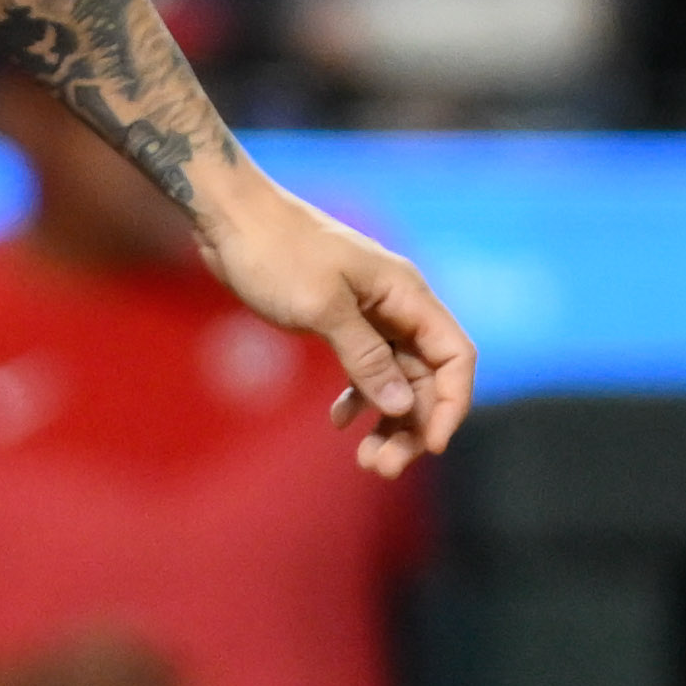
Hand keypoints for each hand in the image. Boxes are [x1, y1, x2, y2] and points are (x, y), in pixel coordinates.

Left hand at [196, 180, 474, 470]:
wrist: (230, 218)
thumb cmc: (276, 252)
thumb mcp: (321, 307)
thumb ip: (365, 357)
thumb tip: (403, 406)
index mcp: (406, 293)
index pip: (455, 355)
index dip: (451, 404)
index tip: (430, 447)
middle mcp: (398, 304)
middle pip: (427, 376)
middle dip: (412, 425)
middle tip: (380, 467)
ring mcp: (371, 313)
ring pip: (397, 378)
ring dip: (387, 420)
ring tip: (365, 461)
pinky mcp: (343, 320)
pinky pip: (367, 368)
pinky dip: (358, 397)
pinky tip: (338, 422)